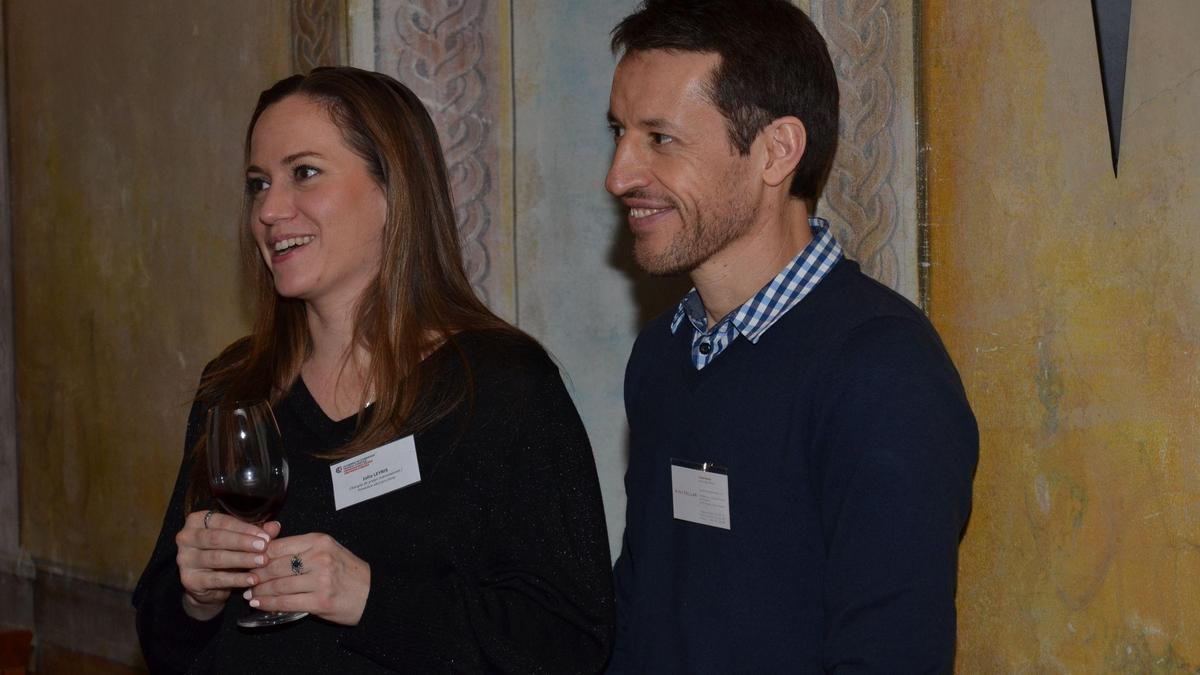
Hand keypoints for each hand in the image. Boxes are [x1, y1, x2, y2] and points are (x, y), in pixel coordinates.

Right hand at [175, 511, 280, 620]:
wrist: (208, 584)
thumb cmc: (226, 552)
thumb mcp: (240, 540)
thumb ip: (256, 533)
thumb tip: (275, 526)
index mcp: (197, 520)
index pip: (223, 521)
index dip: (246, 529)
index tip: (266, 536)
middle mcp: (186, 537)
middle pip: (217, 538)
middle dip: (243, 542)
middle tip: (265, 547)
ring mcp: (184, 559)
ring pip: (217, 558)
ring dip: (243, 560)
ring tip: (263, 561)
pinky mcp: (189, 580)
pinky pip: (216, 579)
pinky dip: (237, 579)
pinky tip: (253, 579)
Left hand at [246, 532, 370, 625]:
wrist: (372, 593)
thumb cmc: (347, 572)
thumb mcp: (327, 550)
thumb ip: (300, 548)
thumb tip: (266, 550)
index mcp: (319, 541)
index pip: (278, 546)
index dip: (258, 555)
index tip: (248, 561)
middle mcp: (319, 557)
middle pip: (275, 565)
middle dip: (255, 574)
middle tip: (246, 580)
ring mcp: (320, 579)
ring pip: (278, 585)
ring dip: (259, 591)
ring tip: (250, 593)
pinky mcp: (320, 600)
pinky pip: (286, 602)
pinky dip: (269, 603)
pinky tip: (259, 603)